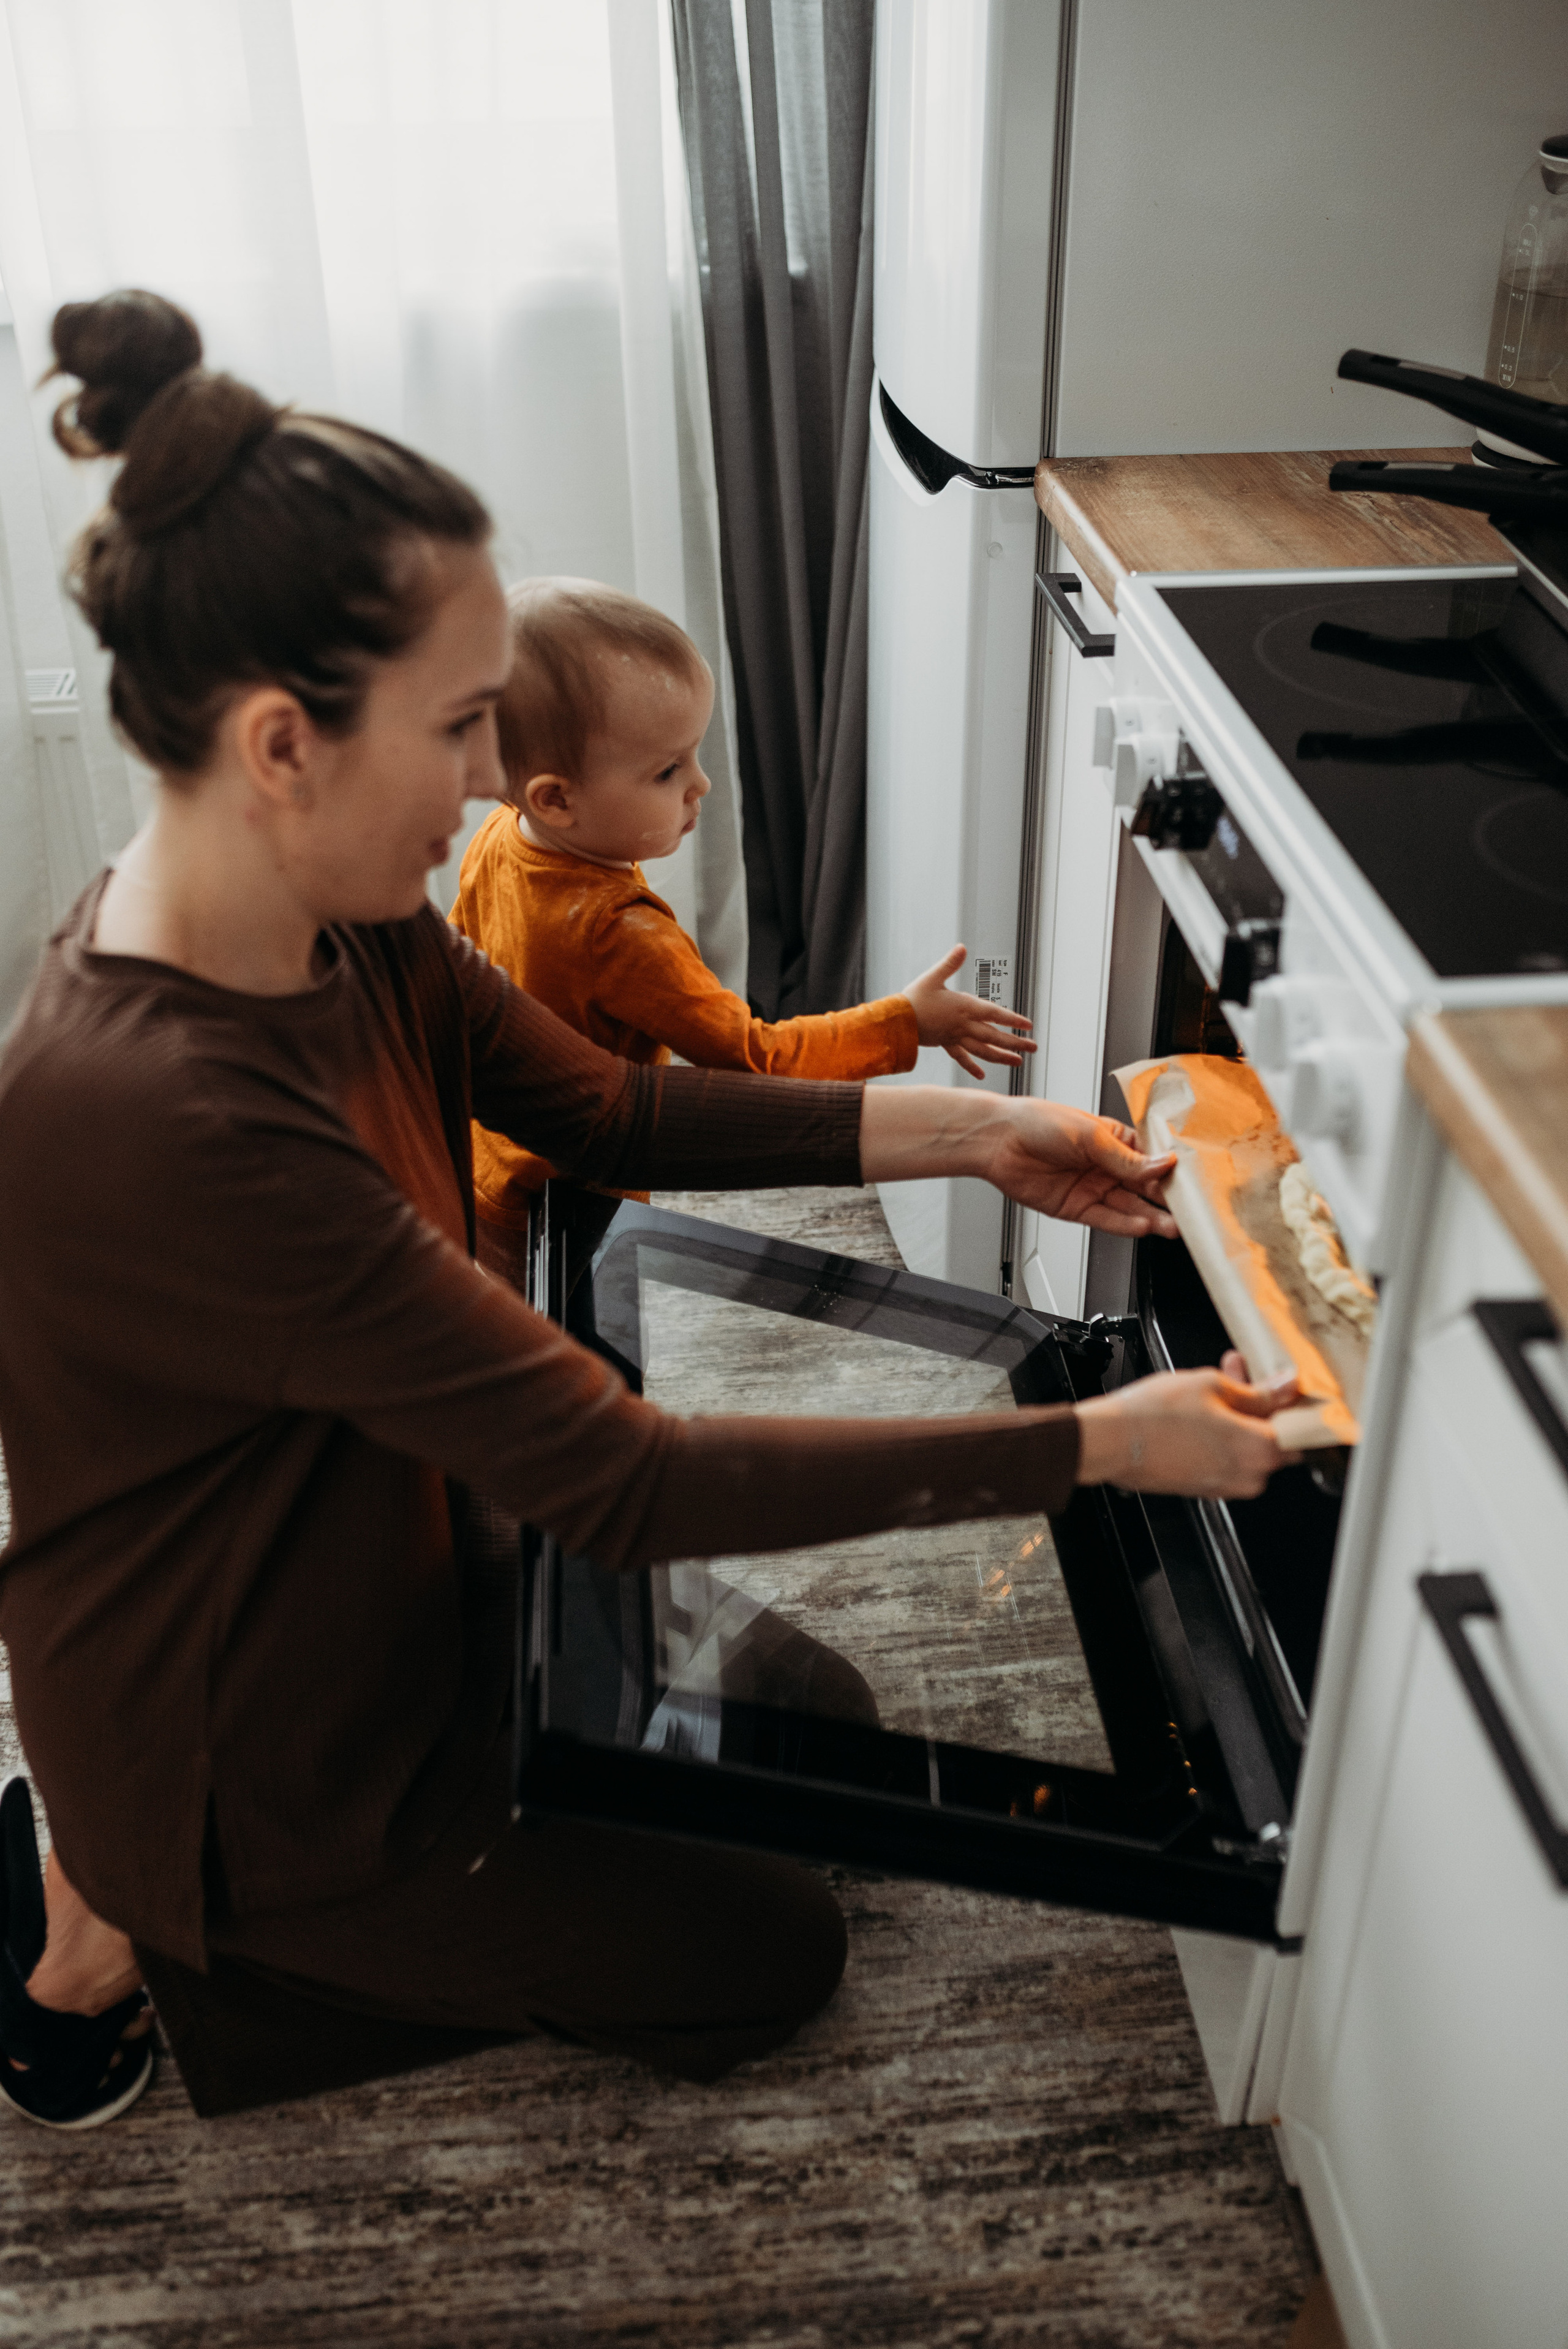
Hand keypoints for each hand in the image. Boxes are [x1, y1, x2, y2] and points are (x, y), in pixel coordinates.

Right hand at [902, 945, 1034, 1078]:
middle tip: (1034, 1047)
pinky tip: (982, 1075)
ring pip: (983, 1050)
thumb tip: (962, 947)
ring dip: (1002, 1057)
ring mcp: (955, 1037)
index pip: (995, 1014)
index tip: (1029, 1026)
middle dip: (1016, 1042)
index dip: (1013, 1020)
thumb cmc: (913, 998)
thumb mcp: (932, 977)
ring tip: (1018, 1062)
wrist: (895, 1022)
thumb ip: (949, 963)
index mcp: (964, 1007)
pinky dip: (972, 1066)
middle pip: (994, 1036)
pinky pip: (962, 1057)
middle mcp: (963, 1025)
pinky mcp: (945, 1044)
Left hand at [987, 1099, 1177, 1237]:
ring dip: (1151, 1217)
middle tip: (1189, 1213)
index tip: (1192, 1185)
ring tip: (1171, 1225)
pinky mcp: (1076, 1208)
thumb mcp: (1090, 1135)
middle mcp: (1106, 1166)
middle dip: (1166, 1200)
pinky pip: (1106, 1220)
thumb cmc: (1037, 1122)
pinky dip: (1125, 1225)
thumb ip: (1126, 1158)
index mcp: (1114, 1140)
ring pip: (1129, 1207)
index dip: (1171, 1173)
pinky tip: (1143, 1226)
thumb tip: (1164, 1164)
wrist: (998, 1141)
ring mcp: (1092, 1188)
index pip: (1151, 1160)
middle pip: (1144, 1187)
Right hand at [1076, 1352, 1301, 1497]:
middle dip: (1261, 1403)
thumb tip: (1284, 1388)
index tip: (1287, 1387)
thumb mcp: (1212, 1386)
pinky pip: (1228, 1457)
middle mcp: (1249, 1477)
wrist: (1110, 1442)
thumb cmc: (1153, 1417)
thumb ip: (1257, 1391)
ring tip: (1215, 1385)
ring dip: (1240, 1415)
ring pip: (1249, 1446)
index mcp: (1261, 1451)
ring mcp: (1227, 1485)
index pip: (1303, 1430)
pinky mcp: (1206, 1487)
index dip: (1294, 1403)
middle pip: (1275, 1438)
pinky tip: (1203, 1409)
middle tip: (1242, 1374)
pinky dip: (1223, 1434)